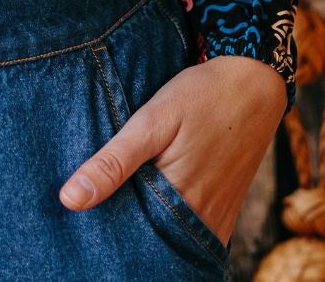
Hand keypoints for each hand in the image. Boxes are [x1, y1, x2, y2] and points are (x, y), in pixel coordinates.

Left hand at [58, 54, 287, 246]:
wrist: (254, 82)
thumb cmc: (201, 96)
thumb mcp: (152, 120)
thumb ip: (113, 162)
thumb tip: (70, 199)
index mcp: (178, 200)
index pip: (129, 237)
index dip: (104, 229)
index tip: (82, 218)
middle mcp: (200, 220)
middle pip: (152, 242)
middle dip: (125, 232)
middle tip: (97, 214)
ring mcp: (217, 218)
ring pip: (172, 239)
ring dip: (149, 228)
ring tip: (123, 207)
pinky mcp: (226, 211)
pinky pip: (194, 232)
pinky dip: (172, 224)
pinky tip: (154, 206)